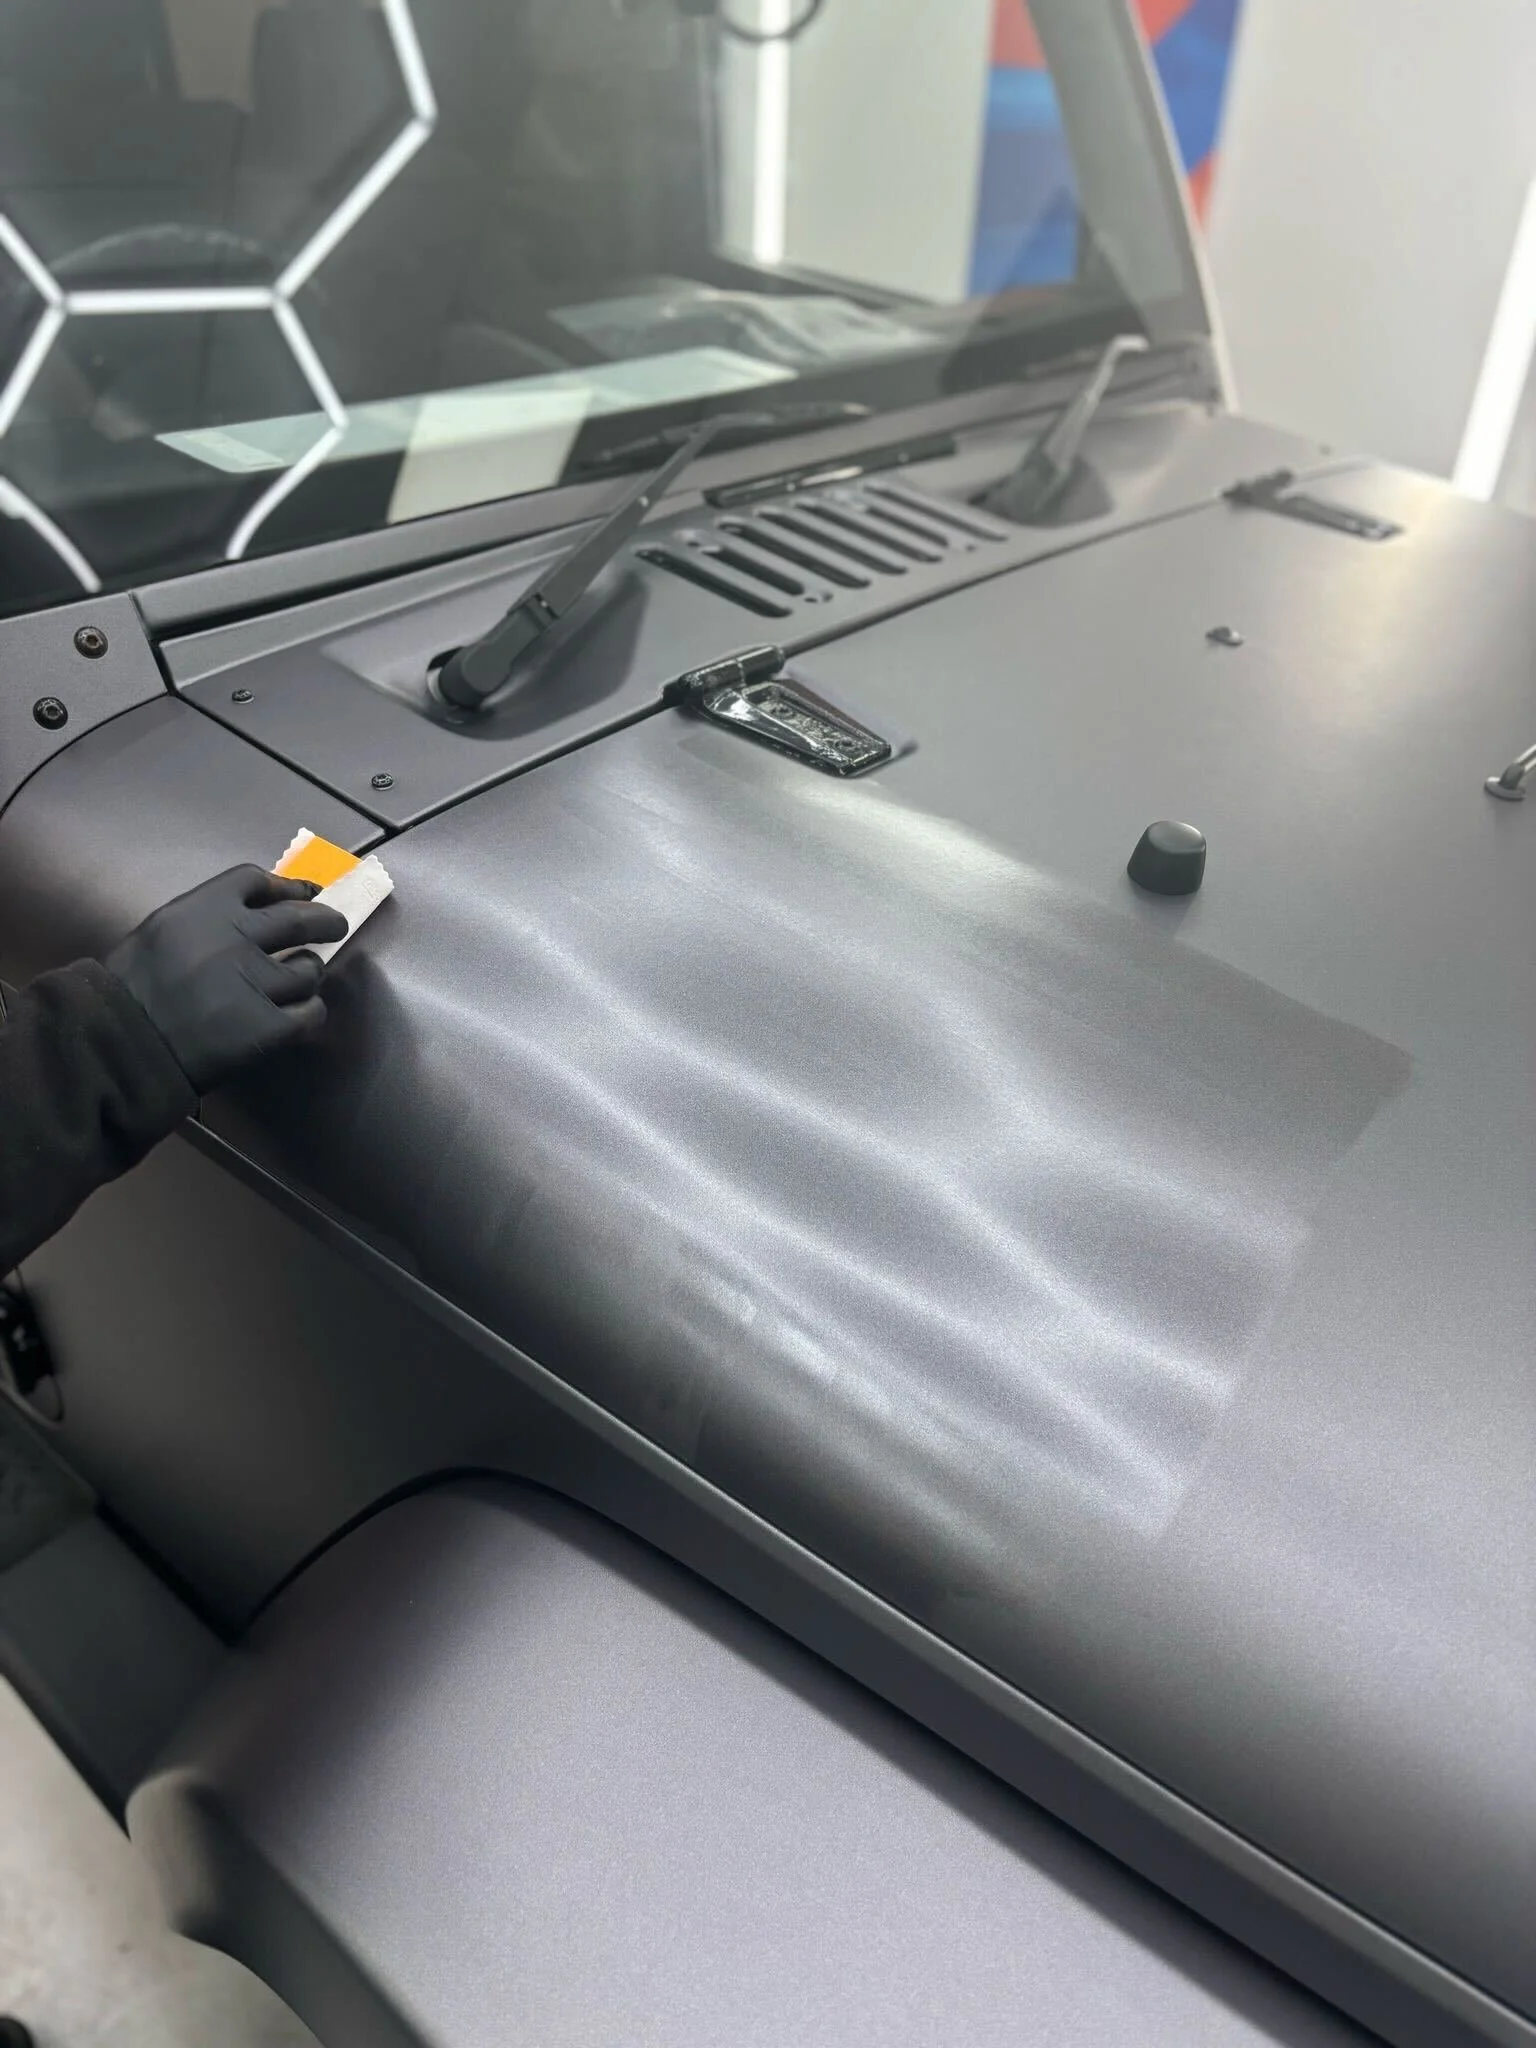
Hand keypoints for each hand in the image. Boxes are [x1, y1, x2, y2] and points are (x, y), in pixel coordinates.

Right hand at [103, 865, 348, 1095]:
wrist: (120, 1047)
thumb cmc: (131, 991)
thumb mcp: (160, 933)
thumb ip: (204, 918)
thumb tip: (256, 911)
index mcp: (202, 909)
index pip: (256, 880)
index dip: (287, 886)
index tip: (304, 892)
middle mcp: (235, 939)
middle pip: (301, 918)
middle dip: (326, 920)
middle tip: (335, 925)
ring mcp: (256, 983)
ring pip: (309, 969)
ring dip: (308, 973)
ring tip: (297, 982)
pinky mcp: (269, 1025)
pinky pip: (311, 1012)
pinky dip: (310, 1011)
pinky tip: (298, 1014)